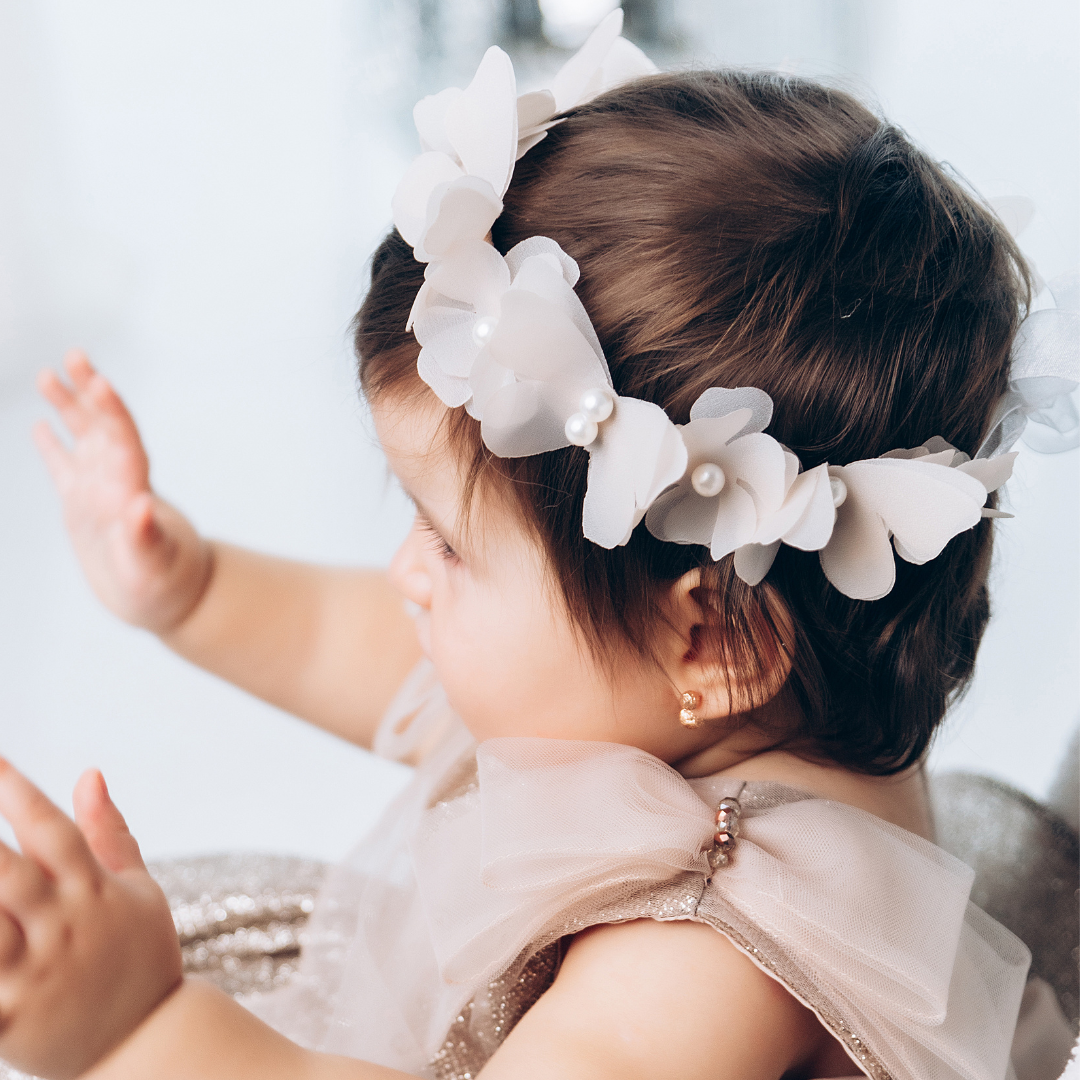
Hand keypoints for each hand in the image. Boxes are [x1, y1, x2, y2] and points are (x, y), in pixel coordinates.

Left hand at [0, 763, 182, 1079]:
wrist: (148, 1041)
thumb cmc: (140, 955)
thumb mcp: (136, 889)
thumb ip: (108, 831)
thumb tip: (89, 773)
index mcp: (93, 892)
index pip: (54, 832)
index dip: (20, 795)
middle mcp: (62, 927)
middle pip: (10, 876)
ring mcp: (34, 974)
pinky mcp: (9, 1019)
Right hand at [35, 351, 212, 632]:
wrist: (166, 601)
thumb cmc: (164, 587)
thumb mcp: (154, 567)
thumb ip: (145, 538)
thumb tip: (140, 505)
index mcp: (135, 490)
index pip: (125, 441)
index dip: (113, 412)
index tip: (99, 382)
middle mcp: (119, 482)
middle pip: (105, 428)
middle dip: (90, 393)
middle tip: (76, 356)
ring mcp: (100, 491)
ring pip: (83, 441)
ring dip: (69, 409)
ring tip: (49, 375)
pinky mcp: (84, 508)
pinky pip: (65, 470)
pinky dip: (54, 448)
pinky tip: (39, 427)